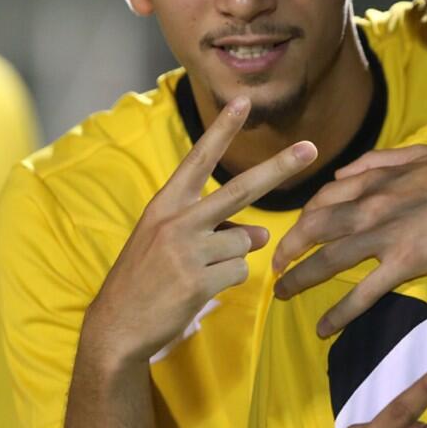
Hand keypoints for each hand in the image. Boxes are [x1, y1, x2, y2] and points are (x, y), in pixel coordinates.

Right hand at [83, 97, 317, 363]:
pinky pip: (239, 272)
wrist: (116, 326)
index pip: (199, 159)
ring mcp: (187, 250)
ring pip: (245, 241)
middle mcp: (177, 220)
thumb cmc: (146, 278)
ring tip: (196, 272)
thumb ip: (214, 228)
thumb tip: (262, 234)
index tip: (243, 101)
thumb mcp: (171, 242)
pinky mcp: (198, 281)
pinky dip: (226, 282)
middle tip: (310, 147)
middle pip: (242, 189)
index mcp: (166, 204)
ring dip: (232, 258)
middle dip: (280, 167)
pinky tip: (196, 290)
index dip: (222, 130)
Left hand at [271, 146, 426, 336]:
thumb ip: (376, 162)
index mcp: (374, 179)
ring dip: (301, 279)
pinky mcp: (406, 262)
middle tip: (276, 268)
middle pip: (315, 229)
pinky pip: (363, 292)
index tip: (295, 234)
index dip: (302, 219)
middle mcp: (371, 206)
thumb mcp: (416, 153)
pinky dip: (339, 312)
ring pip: (330, 260)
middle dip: (289, 250)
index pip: (323, 200)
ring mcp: (386, 235)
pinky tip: (323, 328)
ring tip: (283, 294)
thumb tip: (340, 175)